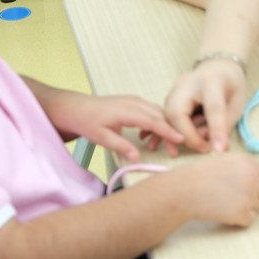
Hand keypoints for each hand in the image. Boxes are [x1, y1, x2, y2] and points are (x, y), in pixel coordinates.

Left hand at [51, 93, 184, 161]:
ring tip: (158, 148)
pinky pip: (152, 112)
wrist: (76, 107)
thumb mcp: (101, 137)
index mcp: (128, 110)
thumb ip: (120, 146)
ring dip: (163, 129)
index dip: (168, 131)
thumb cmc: (87, 121)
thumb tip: (137, 157)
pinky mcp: (134, 103)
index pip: (154, 121)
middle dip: (170, 133)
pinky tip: (147, 138)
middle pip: (160, 116)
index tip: (181, 140)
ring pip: (158, 113)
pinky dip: (156, 124)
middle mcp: (135, 102)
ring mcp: (135, 101)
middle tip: (173, 152)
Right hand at [165, 60, 247, 152]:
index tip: (218, 149)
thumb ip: (225, 124)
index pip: (213, 107)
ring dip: (180, 136)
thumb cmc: (230, 86)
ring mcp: (174, 89)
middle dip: (187, 136)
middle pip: (177, 112)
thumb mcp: (237, 103)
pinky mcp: (168, 97)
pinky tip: (181, 141)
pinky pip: (165, 118)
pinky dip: (173, 133)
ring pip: (167, 117)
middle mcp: (187, 83)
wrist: (217, 67)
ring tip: (199, 143)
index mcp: (211, 81)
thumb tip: (215, 147)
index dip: (216, 129)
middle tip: (204, 148)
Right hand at [172, 153, 258, 226]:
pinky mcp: (243, 214)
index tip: (244, 186)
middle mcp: (254, 178)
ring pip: (258, 207)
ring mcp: (250, 197)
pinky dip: (239, 220)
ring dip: (246, 208)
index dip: (256, 182)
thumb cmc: (200, 175)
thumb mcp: (224, 161)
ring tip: (226, 204)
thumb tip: (254, 178)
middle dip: (255, 196)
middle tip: (237, 198)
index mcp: (249, 163)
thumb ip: (242, 168)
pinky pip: (249, 220)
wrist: (186, 190)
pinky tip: (224, 212)